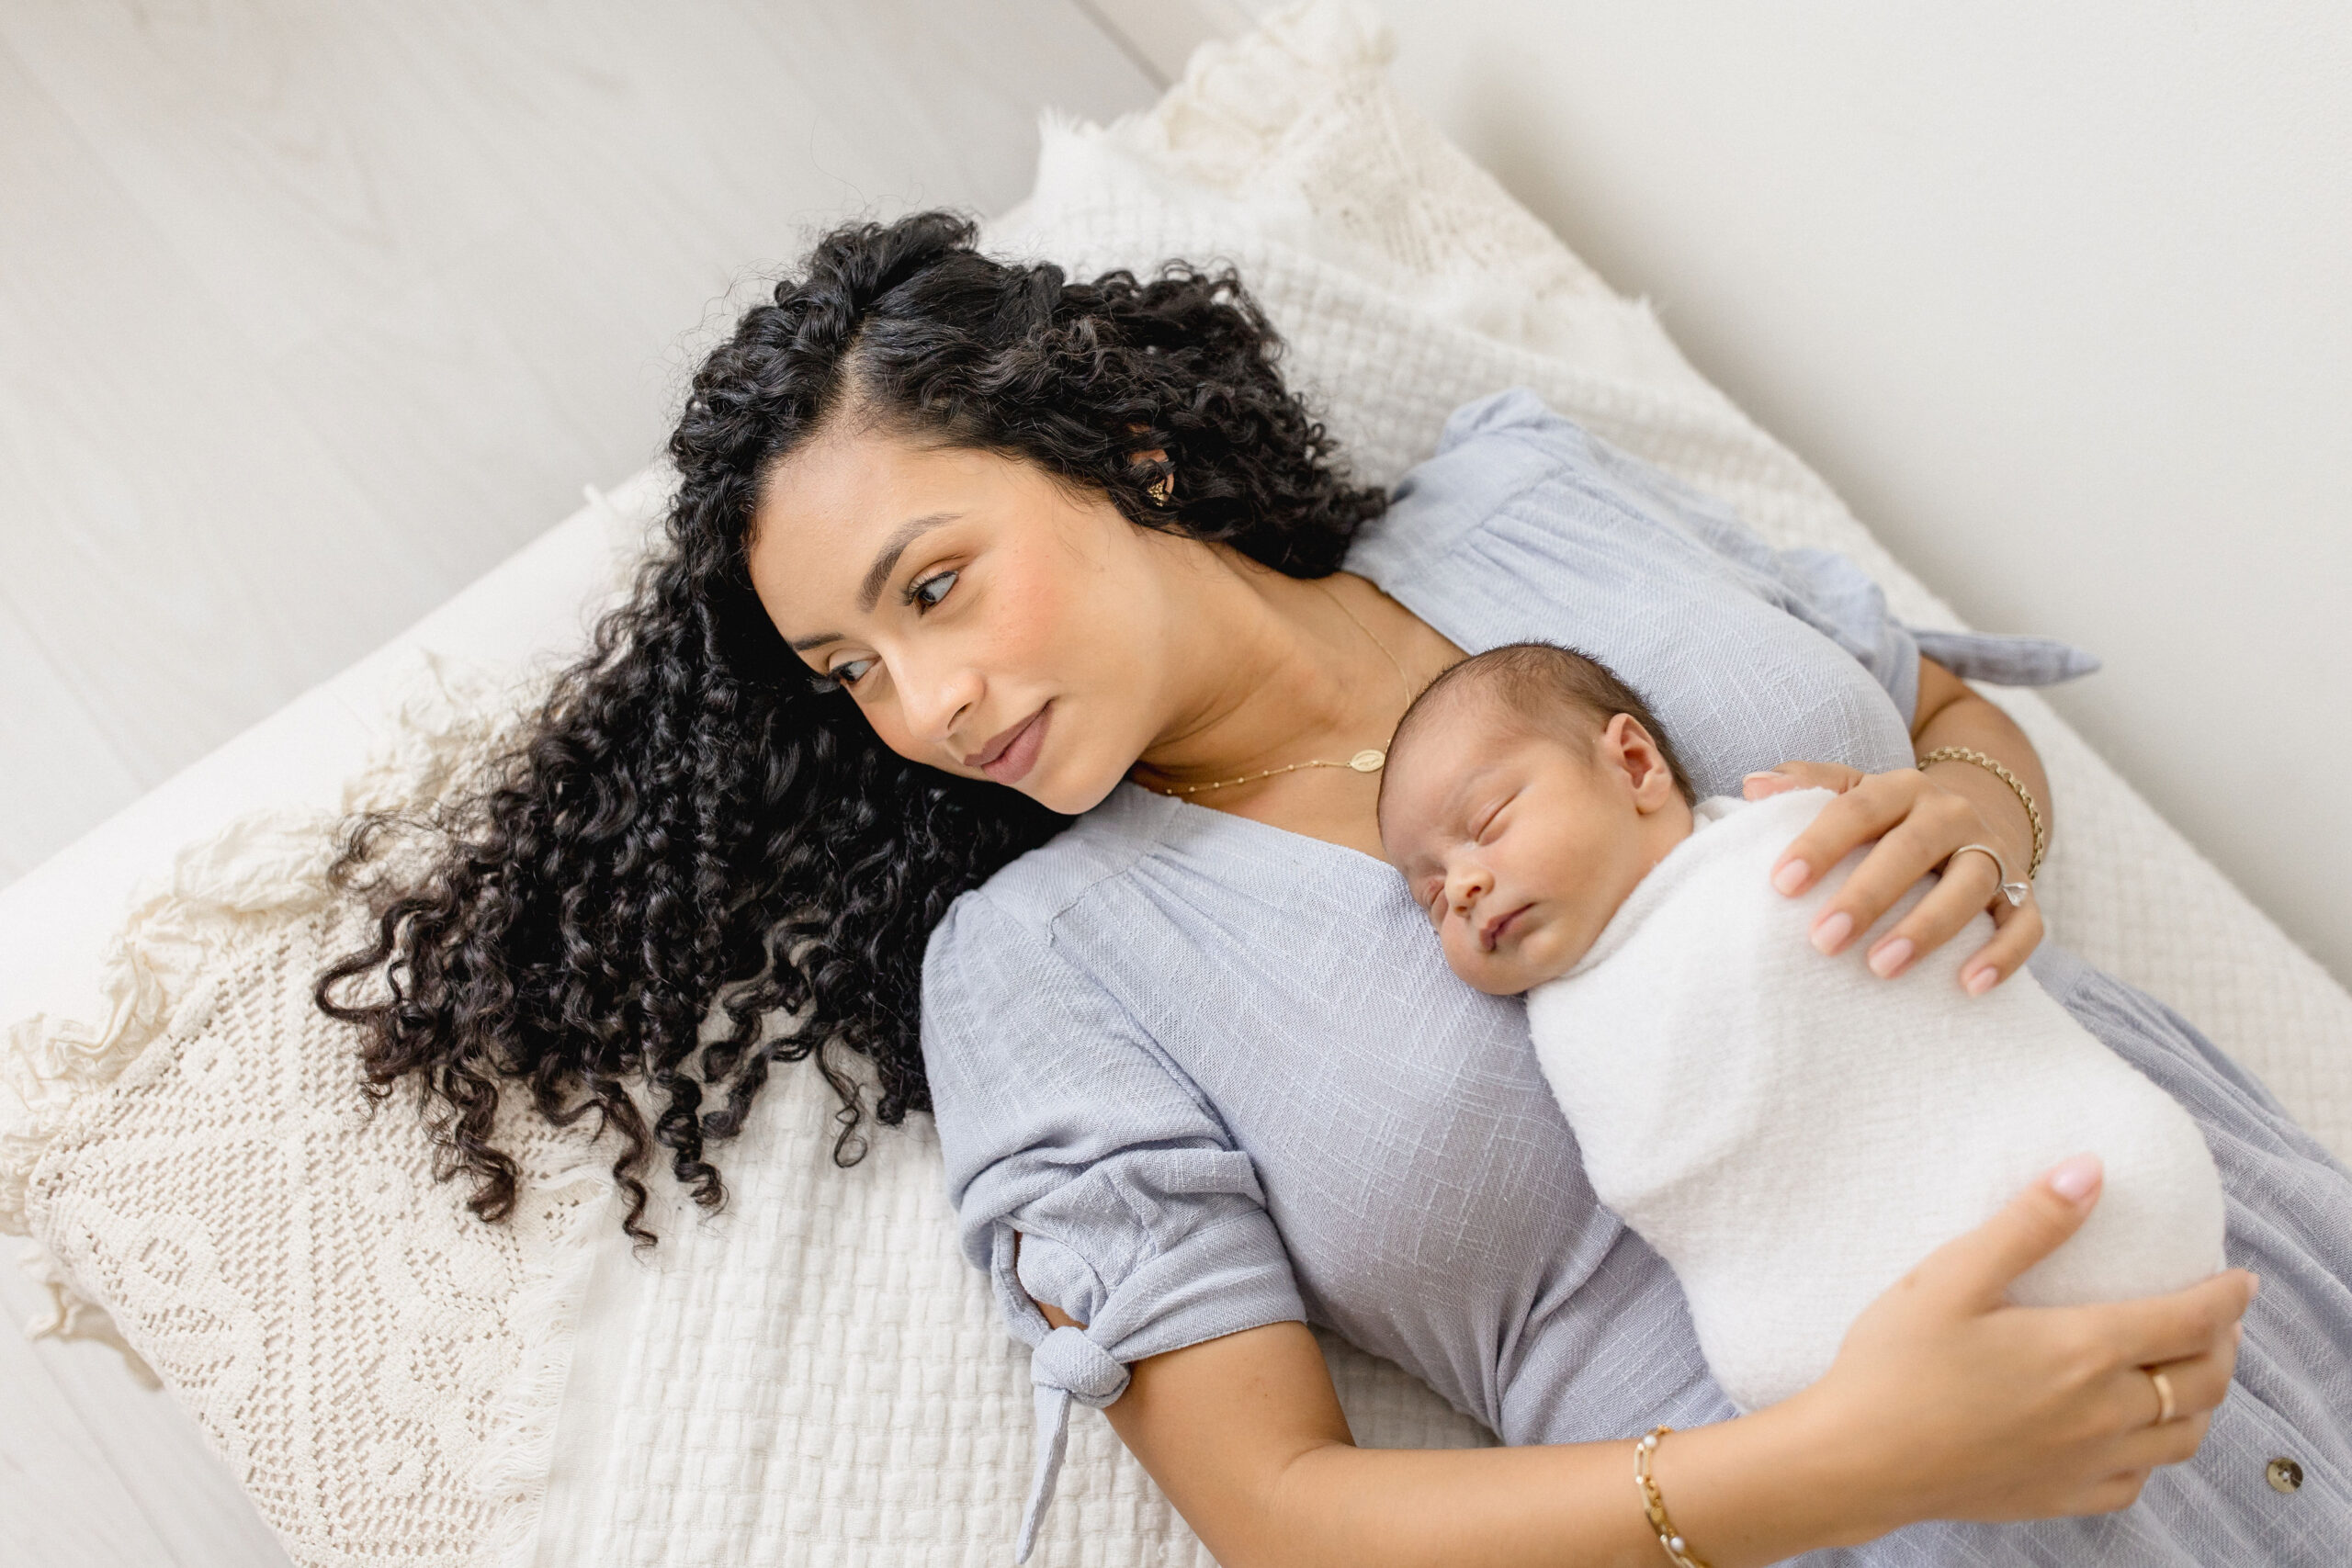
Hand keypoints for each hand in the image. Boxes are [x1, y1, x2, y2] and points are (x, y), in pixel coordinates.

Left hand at [1746, 761, 2040, 992]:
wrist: (1974, 819)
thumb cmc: (1889, 821)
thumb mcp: (1852, 794)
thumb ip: (1806, 786)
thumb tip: (1753, 785)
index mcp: (1901, 788)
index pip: (1857, 807)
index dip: (1820, 843)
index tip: (1782, 884)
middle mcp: (1951, 813)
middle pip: (1912, 849)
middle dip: (1867, 895)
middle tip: (1824, 940)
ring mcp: (1992, 851)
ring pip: (1970, 885)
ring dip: (1927, 928)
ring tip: (1882, 968)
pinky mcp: (2022, 893)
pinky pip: (2025, 923)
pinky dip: (2004, 954)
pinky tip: (1970, 986)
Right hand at [1788, 1155, 2256, 1537]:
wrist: (1857, 1461)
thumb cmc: (1895, 1364)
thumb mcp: (1953, 1277)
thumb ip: (2029, 1224)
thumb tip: (2090, 1170)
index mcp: (2083, 1351)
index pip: (2190, 1321)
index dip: (2226, 1297)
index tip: (2240, 1280)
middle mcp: (2103, 1412)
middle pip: (2203, 1382)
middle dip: (2223, 1345)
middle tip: (2216, 1320)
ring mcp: (2087, 1463)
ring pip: (2183, 1437)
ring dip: (2200, 1401)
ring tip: (2188, 1372)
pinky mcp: (2062, 1497)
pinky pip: (2139, 1480)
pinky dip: (2155, 1452)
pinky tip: (2132, 1434)